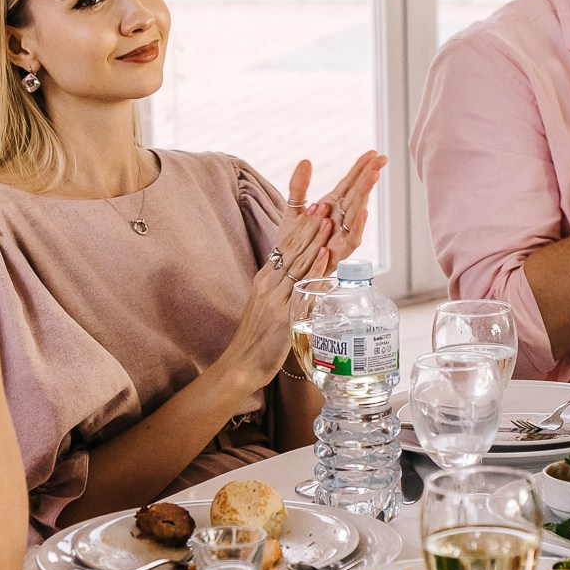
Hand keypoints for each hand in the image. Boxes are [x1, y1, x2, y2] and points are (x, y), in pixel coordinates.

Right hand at [220, 197, 334, 402]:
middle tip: (325, 204)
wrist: (241, 365)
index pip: (285, 247)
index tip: (315, 207)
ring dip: (315, 241)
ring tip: (328, 220)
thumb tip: (304, 275)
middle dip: (310, 227)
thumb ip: (283, 289)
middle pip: (293, 250)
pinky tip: (326, 256)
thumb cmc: (259, 338)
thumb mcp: (267, 305)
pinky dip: (316, 270)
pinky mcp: (284, 316)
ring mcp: (276, 300)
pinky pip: (303, 289)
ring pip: (299, 265)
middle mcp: (269, 285)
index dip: (301, 227)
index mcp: (265, 279)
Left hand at [288, 152, 386, 264]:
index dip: (361, 168)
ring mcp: (341, 235)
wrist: (285, 271)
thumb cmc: (293, 243)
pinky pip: (352, 240)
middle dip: (369, 176)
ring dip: (366, 194)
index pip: (350, 183)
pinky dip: (358, 226)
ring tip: (373, 176)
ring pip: (357, 212)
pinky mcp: (339, 253)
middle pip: (357, 194)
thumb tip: (306, 161)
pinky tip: (364, 211)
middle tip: (380, 160)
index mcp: (332, 206)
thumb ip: (299, 187)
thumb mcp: (294, 210)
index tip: (374, 153)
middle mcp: (341, 219)